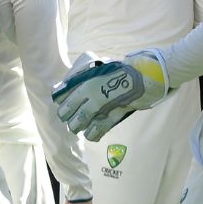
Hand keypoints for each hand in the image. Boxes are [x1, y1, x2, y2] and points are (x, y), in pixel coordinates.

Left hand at [52, 50, 168, 140]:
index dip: (60, 101)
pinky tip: (91, 133)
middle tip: (69, 117)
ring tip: (79, 126)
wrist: (142, 77)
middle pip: (66, 112)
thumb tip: (66, 86)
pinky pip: (95, 131)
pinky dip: (92, 134)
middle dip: (66, 116)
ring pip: (78, 123)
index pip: (60, 96)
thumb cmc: (120, 72)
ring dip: (77, 126)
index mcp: (85, 80)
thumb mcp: (98, 70)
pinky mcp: (111, 117)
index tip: (62, 102)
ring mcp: (100, 106)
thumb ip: (83, 77)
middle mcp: (89, 94)